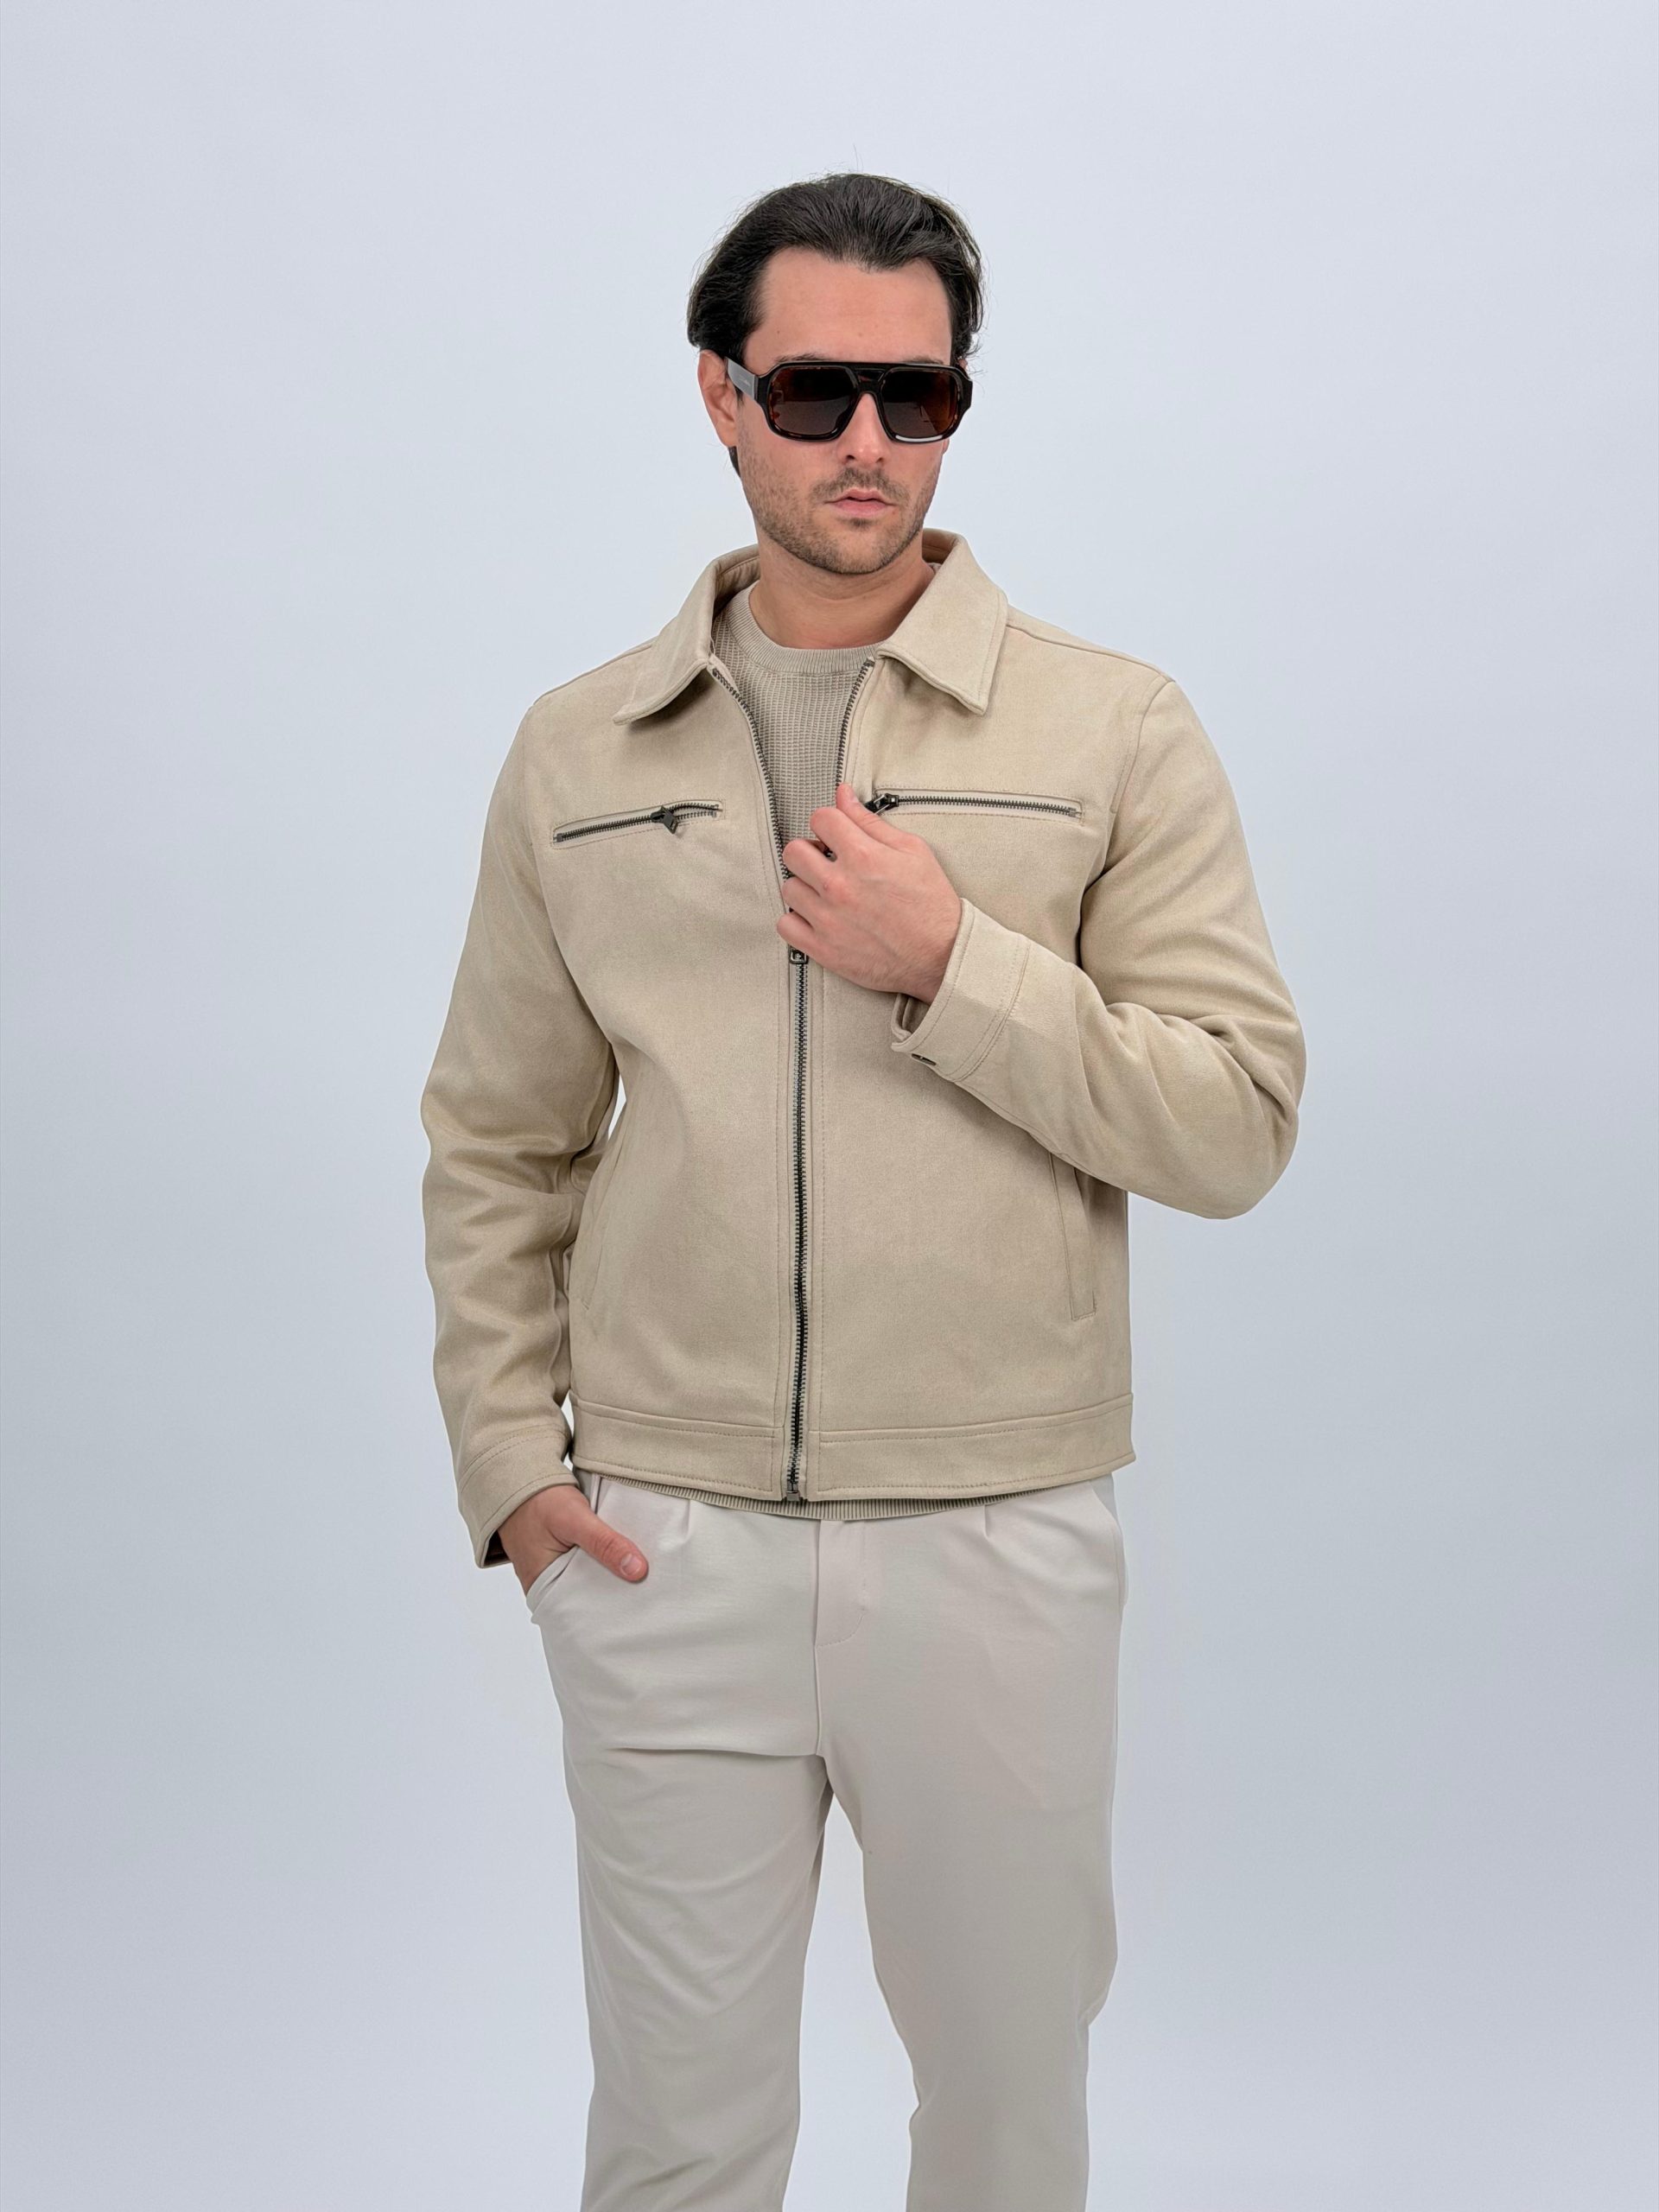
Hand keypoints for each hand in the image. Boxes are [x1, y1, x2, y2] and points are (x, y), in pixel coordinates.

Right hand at [499, 1483, 647, 1593]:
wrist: (521, 1480)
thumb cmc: (539, 1500)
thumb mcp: (574, 1519)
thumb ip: (604, 1543)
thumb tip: (638, 1570)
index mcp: (544, 1588)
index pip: (585, 1608)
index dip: (613, 1605)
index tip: (642, 1598)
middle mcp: (548, 1585)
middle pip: (590, 1594)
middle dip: (615, 1589)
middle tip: (648, 1586)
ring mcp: (556, 1570)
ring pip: (591, 1577)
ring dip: (610, 1571)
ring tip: (640, 1572)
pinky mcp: (564, 1556)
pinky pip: (588, 1563)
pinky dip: (603, 1558)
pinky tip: (623, 1554)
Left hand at [777, 784, 960, 1000]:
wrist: (942, 955)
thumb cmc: (931, 904)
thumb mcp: (911, 850)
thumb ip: (871, 822)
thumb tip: (842, 796)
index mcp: (862, 856)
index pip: (820, 818)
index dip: (829, 823)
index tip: (835, 836)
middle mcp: (840, 886)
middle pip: (794, 852)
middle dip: (810, 852)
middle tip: (827, 863)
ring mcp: (828, 919)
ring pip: (789, 888)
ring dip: (804, 887)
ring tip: (826, 894)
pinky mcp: (823, 949)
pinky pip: (785, 926)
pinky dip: (796, 921)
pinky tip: (816, 917)